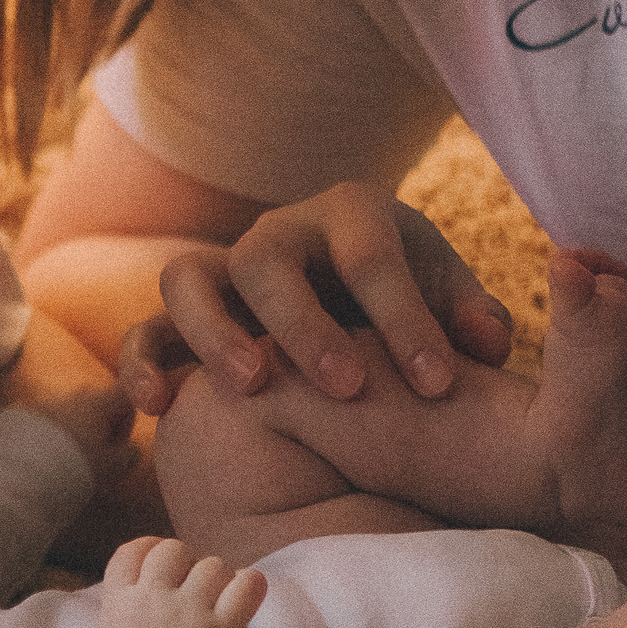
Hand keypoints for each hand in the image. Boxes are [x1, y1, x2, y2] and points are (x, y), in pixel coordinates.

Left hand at [0, 309, 137, 488]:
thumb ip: (129, 455)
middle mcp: (69, 394)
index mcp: (97, 401)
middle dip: (97, 428)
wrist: (18, 474)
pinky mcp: (16, 414)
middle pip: (94, 405)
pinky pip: (38, 421)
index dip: (128, 422)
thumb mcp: (112, 468)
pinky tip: (38, 460)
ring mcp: (41, 402)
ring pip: (65, 413)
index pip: (126, 397)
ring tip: (61, 463)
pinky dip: (43, 435)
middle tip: (90, 460)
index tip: (117, 447)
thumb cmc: (74, 469)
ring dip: (70, 432)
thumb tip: (131, 449)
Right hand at [98, 536, 265, 627]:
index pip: (131, 551)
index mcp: (120, 604)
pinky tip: (244, 598)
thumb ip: (126, 605)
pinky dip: (250, 586)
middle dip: (185, 564)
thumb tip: (146, 575)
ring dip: (218, 580)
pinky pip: (247, 584)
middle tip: (191, 590)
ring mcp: (189, 612)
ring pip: (212, 565)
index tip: (162, 562)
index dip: (149, 549)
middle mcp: (152, 600)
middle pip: (171, 550)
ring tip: (216, 604)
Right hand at [116, 187, 512, 415]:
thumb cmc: (408, 308)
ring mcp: (221, 272)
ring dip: (214, 334)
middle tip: (347, 388)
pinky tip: (158, 412)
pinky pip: (145, 331)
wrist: (355, 305)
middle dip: (305, 325)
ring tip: (252, 388)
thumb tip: (484, 345)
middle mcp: (278, 233)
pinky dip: (142, 366)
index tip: (439, 386)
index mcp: (351, 215)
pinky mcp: (183, 319)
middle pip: (267, 260)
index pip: (371, 258)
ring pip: (186, 280)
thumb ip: (472, 322)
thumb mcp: (449, 304)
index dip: (405, 321)